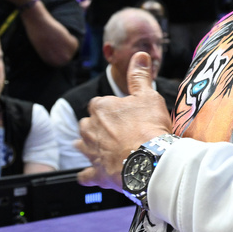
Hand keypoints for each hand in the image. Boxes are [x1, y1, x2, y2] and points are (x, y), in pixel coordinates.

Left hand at [76, 52, 172, 188]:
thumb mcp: (148, 96)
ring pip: (83, 146)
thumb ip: (140, 76)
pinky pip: (85, 176)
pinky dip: (88, 176)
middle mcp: (90, 128)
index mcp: (101, 107)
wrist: (149, 160)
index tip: (126, 114)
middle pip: (89, 124)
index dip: (113, 109)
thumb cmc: (149, 126)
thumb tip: (140, 55)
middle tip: (119, 132)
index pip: (100, 104)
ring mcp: (91, 152)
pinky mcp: (95, 173)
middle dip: (99, 127)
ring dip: (90, 147)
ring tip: (105, 149)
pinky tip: (91, 176)